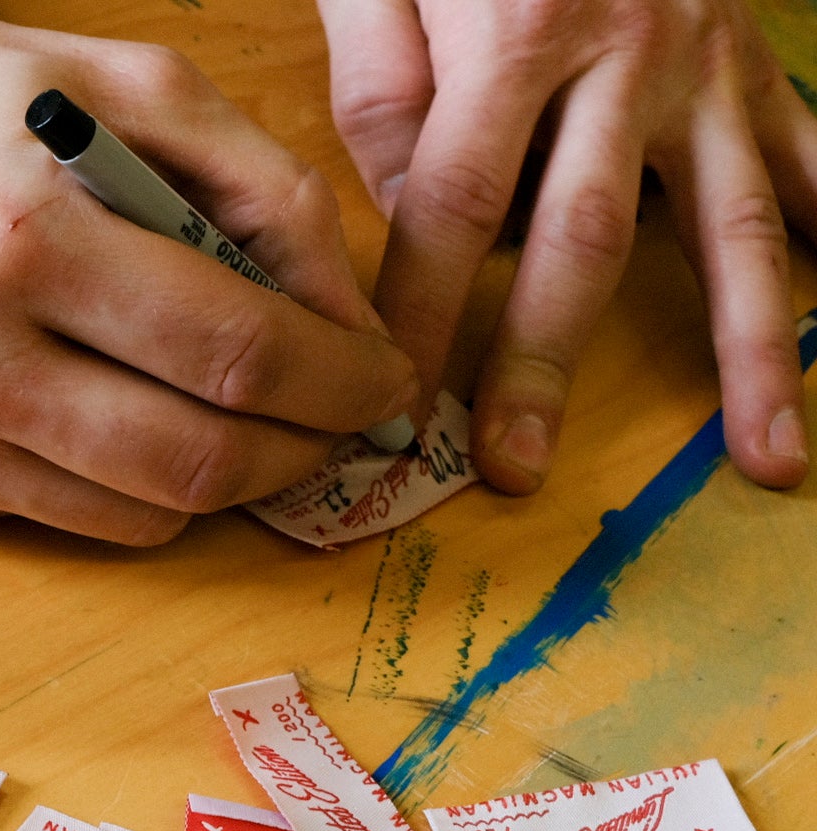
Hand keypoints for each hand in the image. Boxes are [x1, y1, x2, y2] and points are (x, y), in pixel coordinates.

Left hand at [320, 0, 816, 491]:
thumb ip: (378, 83)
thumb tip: (402, 209)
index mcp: (515, 35)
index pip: (451, 208)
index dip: (421, 314)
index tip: (393, 402)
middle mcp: (626, 59)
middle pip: (580, 241)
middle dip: (545, 363)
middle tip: (516, 466)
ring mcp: (710, 67)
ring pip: (735, 227)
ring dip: (752, 350)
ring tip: (767, 457)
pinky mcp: (760, 61)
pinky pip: (812, 157)